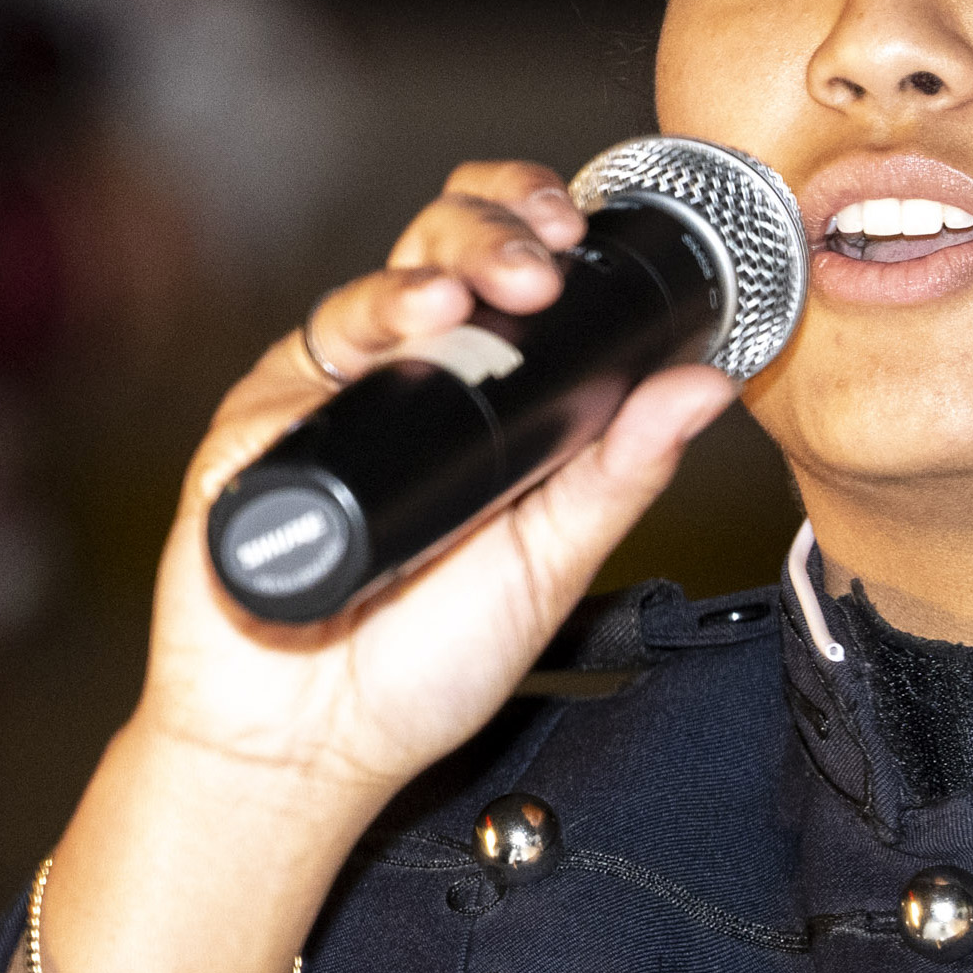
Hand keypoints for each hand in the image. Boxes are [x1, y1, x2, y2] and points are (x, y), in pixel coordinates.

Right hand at [139, 157, 735, 825]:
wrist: (309, 749)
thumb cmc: (421, 665)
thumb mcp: (551, 560)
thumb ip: (623, 472)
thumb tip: (706, 385)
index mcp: (481, 393)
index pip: (511, 266)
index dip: (543, 223)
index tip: (587, 235)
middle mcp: (405, 374)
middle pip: (447, 243)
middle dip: (502, 222)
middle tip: (549, 254)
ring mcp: (336, 390)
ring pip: (389, 275)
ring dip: (451, 259)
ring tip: (496, 284)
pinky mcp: (267, 419)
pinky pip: (316, 346)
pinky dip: (372, 318)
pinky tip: (416, 323)